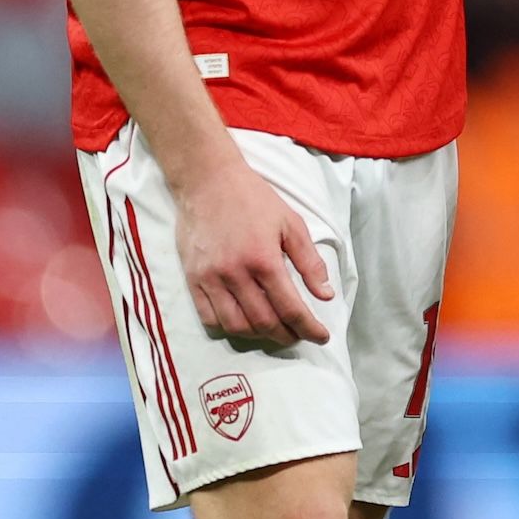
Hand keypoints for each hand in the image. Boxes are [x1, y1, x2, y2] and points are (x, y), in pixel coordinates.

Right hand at [171, 158, 334, 346]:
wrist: (207, 180)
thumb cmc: (253, 199)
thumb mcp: (291, 223)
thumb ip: (309, 262)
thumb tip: (326, 294)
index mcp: (264, 259)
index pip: (290, 308)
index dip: (308, 328)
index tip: (321, 337)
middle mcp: (235, 274)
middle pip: (264, 322)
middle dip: (286, 335)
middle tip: (299, 334)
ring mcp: (210, 278)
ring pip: (235, 325)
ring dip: (258, 336)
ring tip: (274, 330)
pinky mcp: (192, 279)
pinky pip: (208, 317)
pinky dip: (228, 327)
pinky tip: (243, 322)